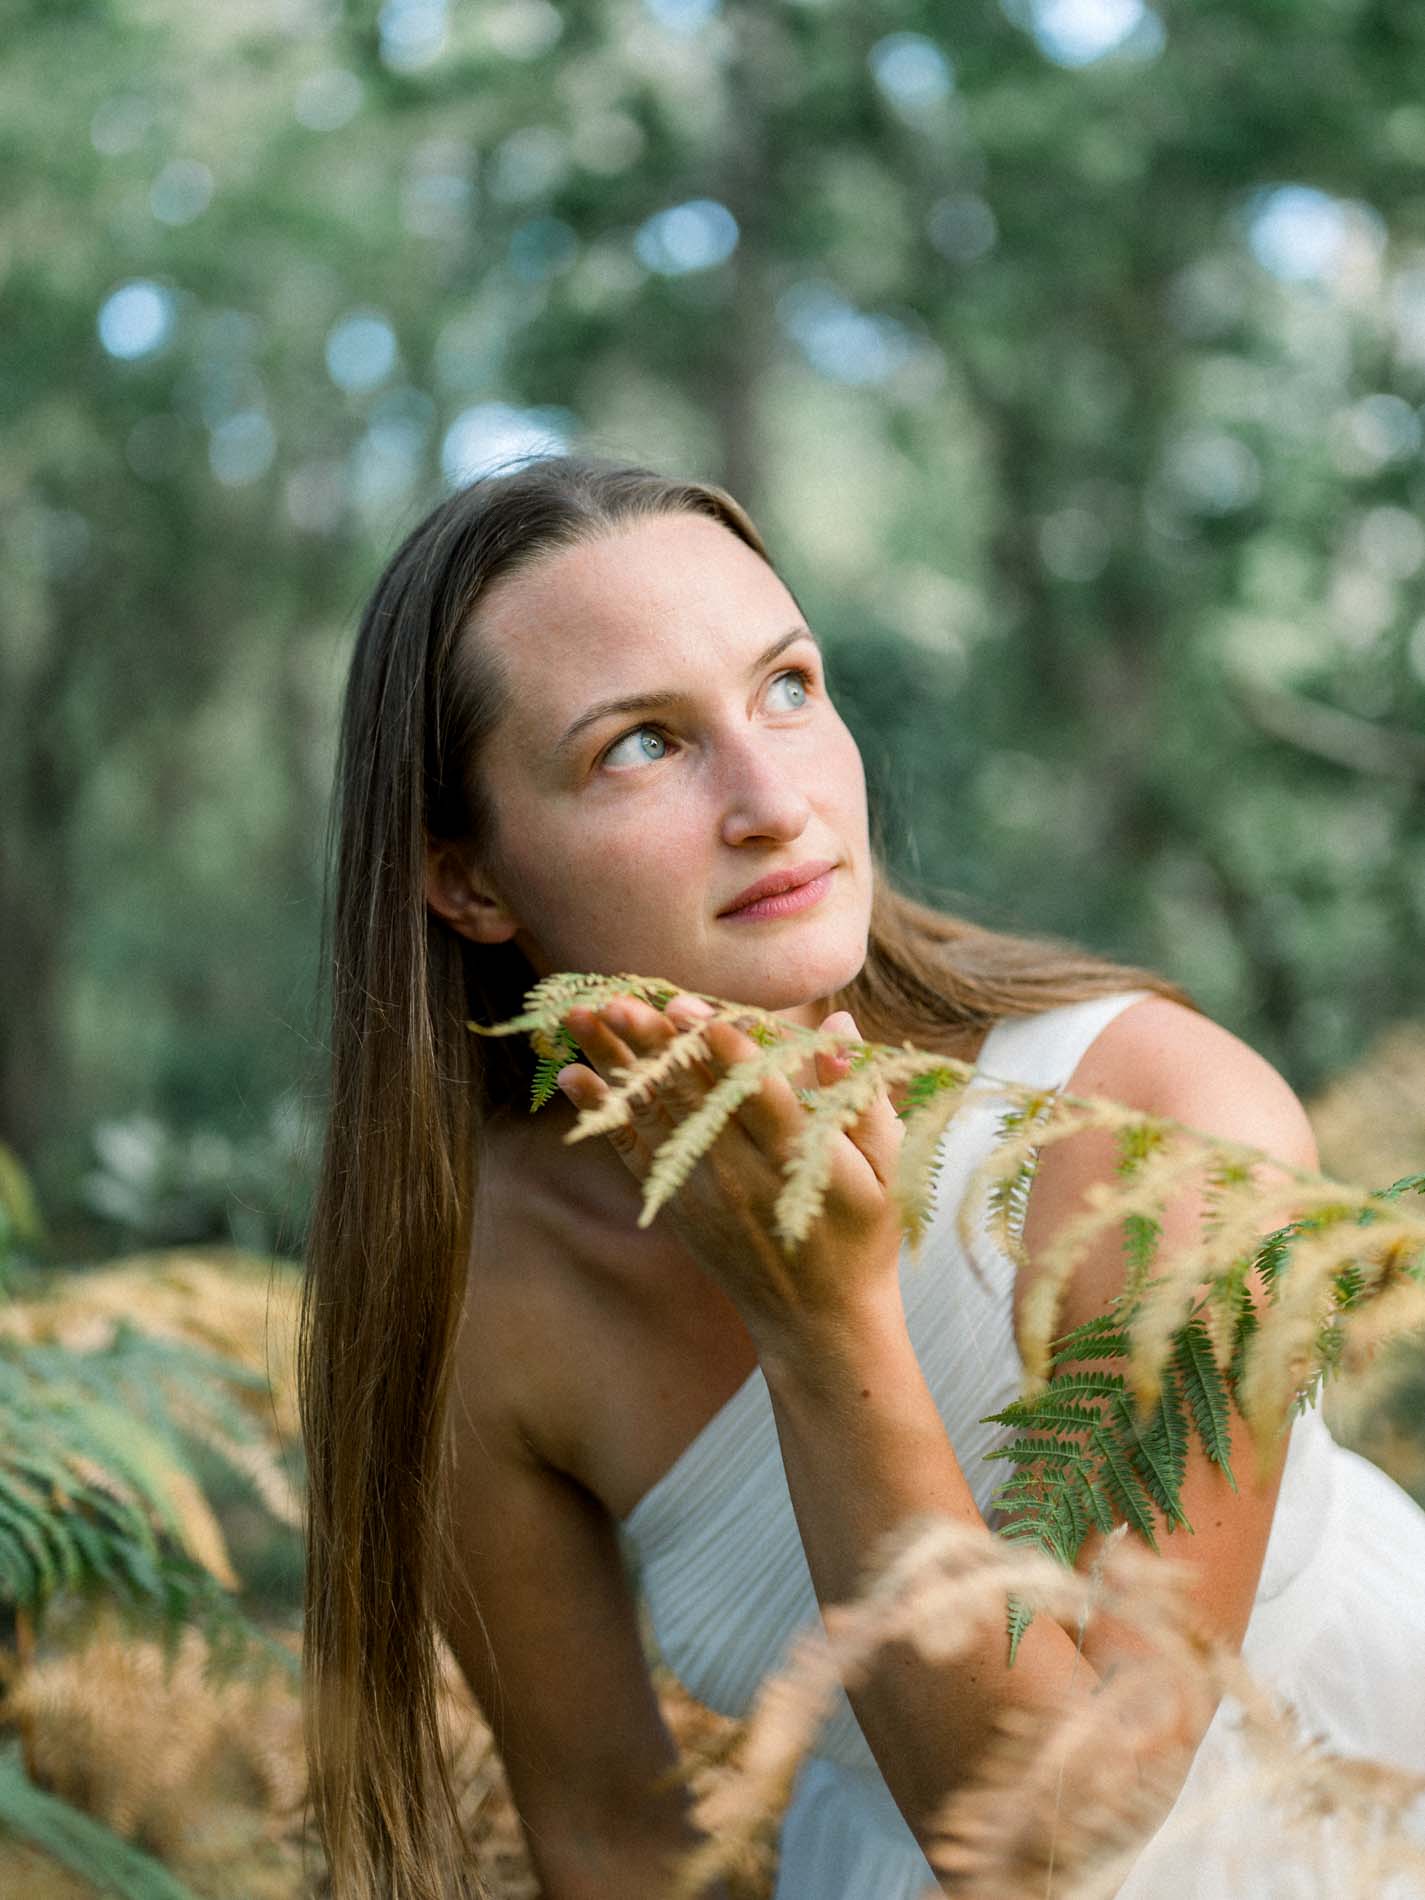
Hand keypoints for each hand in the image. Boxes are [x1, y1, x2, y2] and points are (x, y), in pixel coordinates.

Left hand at [555, 991, 907, 1362]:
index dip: (718, 1049)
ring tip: (580, 1017)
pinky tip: (573, 1076)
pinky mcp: (678, 1203)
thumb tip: (839, 1025)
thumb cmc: (861, 1233)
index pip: (753, 1092)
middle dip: (653, 1045)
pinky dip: (603, 1114)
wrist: (818, 1322)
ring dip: (614, 1064)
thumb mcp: (887, 1168)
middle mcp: (741, 1172)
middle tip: (617, 998)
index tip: (688, 1007)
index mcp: (796, 1156)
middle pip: (692, 1095)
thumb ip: (858, 1095)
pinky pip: (632, 1152)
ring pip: (653, 1113)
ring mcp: (702, 1190)